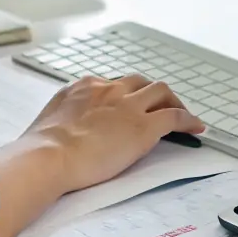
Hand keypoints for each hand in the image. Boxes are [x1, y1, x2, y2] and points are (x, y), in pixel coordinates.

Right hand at [23, 75, 205, 192]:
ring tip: (181, 114)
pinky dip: (188, 119)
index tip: (127, 107)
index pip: (112, 85)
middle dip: (150, 92)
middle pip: (138, 82)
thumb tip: (61, 129)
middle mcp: (108, 90)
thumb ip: (64, 117)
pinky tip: (195, 127)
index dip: (124, 96)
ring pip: (160, 91)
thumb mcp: (50, 120)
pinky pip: (174, 116)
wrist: (49, 155)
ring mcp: (128, 106)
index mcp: (84, 87)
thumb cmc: (42, 148)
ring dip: (172, 101)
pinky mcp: (144, 126)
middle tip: (158, 106)